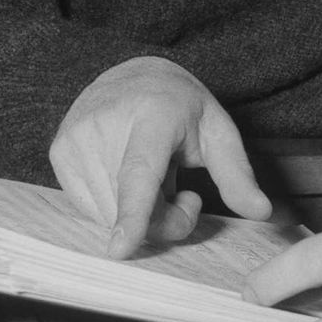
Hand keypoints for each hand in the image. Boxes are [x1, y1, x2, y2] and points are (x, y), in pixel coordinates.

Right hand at [51, 55, 272, 258]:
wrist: (132, 73)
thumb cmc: (180, 108)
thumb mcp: (218, 132)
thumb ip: (237, 175)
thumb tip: (262, 211)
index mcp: (152, 114)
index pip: (140, 173)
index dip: (134, 213)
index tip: (120, 248)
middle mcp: (105, 123)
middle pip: (133, 207)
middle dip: (165, 217)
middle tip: (183, 192)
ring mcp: (76, 138)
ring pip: (109, 215)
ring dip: (138, 214)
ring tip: (153, 178)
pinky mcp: (58, 152)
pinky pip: (90, 209)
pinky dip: (114, 207)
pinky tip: (126, 177)